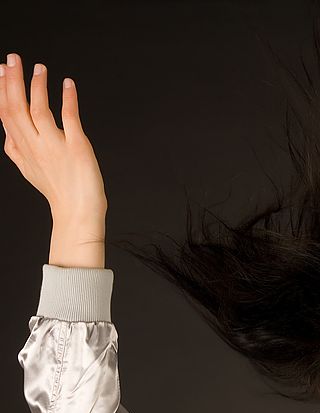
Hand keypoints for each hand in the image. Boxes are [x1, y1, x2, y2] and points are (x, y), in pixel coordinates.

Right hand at [0, 53, 106, 228]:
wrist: (77, 213)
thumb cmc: (58, 190)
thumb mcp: (28, 168)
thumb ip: (16, 147)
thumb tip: (6, 130)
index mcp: (21, 149)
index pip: (5, 114)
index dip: (2, 90)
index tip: (2, 70)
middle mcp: (34, 146)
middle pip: (16, 108)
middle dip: (13, 81)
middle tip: (13, 58)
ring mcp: (54, 147)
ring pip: (38, 111)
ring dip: (37, 86)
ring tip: (38, 67)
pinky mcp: (77, 148)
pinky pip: (69, 119)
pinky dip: (68, 100)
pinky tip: (67, 85)